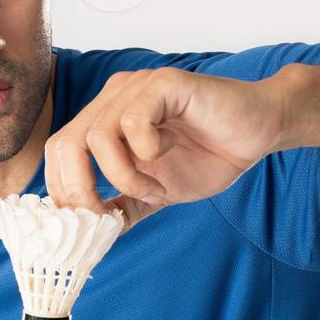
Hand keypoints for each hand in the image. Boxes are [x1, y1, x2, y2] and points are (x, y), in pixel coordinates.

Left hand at [44, 66, 290, 221]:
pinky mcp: (162, 84)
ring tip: (153, 189)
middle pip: (65, 143)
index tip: (86, 222)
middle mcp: (113, 99)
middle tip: (105, 216)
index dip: (63, 190)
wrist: (261, 129)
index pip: (59, 151)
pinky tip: (169, 153)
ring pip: (97, 137)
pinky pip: (132, 121)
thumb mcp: (158, 191)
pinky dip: (146, 152)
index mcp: (104, 119)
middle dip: (80, 189)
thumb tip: (93, 236)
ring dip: (123, 176)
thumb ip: (125, 206)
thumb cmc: (210, 153)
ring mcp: (136, 88)